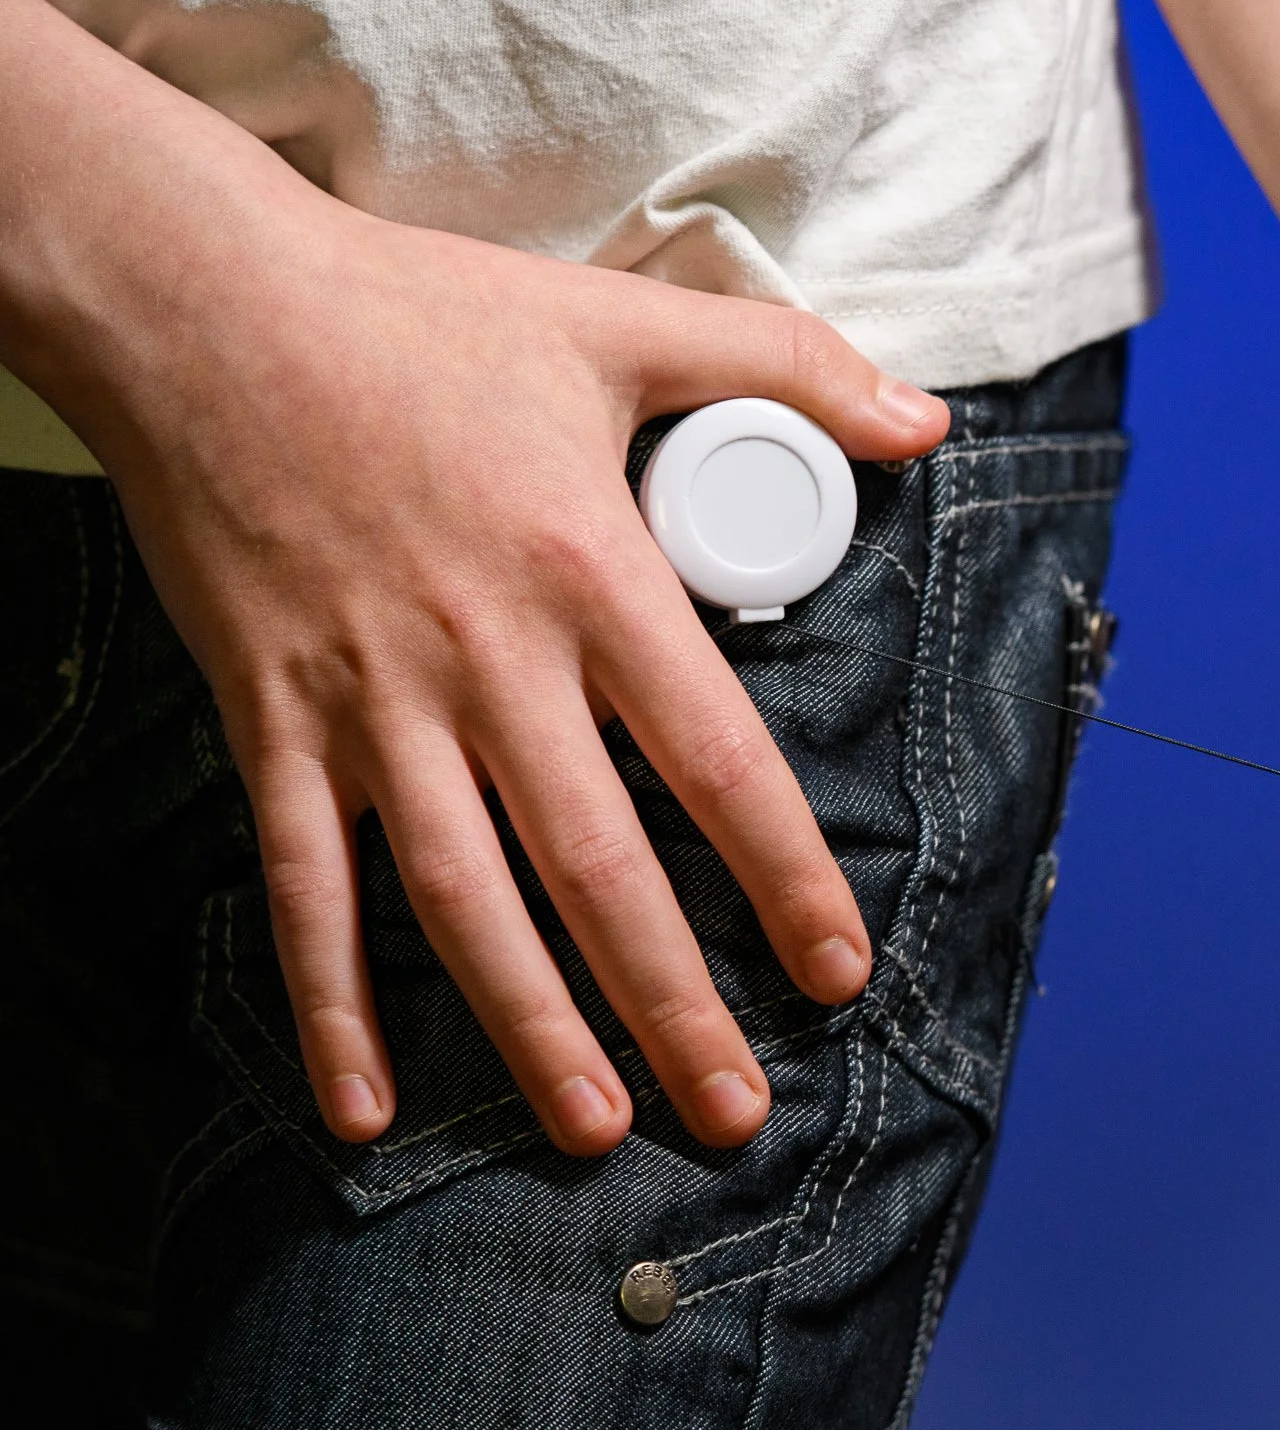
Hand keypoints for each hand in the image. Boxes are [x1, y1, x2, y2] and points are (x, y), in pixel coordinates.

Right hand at [89, 199, 947, 1155]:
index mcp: (587, 573)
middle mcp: (485, 659)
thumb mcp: (622, 321)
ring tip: (598, 1127)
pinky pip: (301, 883)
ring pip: (461, 900)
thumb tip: (929, 424)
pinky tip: (361, 1104)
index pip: (714, 760)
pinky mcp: (270, 718)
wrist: (200, 301)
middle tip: (737, 1111)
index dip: (783, 876)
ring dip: (530, 1026)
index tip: (836, 970)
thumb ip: (787, 368)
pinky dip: (327, 1001)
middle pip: (596, 867)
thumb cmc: (419, 314)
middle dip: (673, 1002)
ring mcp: (369, 701)